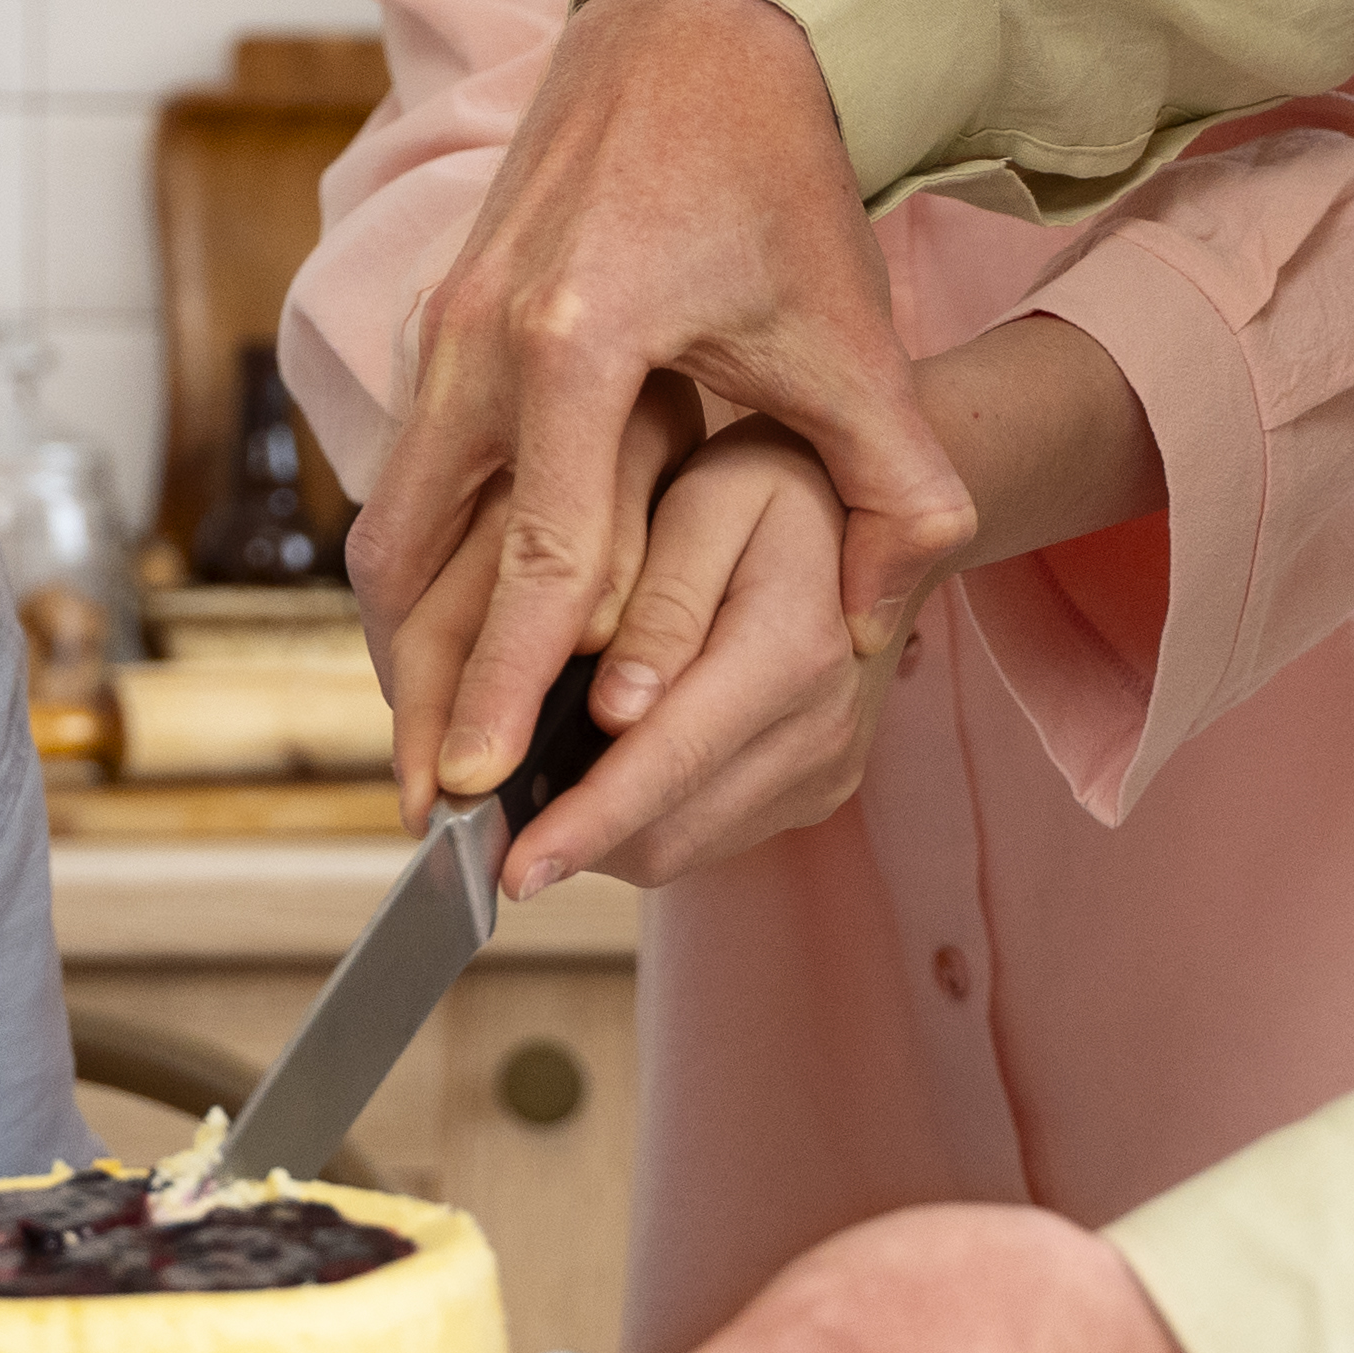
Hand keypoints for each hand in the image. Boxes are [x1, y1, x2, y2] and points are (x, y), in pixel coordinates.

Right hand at [351, 0, 972, 835]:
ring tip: (431, 746)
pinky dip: (421, 566)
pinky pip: (407, 473)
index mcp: (576, 341)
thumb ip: (895, 487)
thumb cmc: (774, 177)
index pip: (533, 557)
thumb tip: (882, 627)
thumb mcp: (850, 334)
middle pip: (410, 560)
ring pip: (388, 522)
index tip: (480, 786)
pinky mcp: (438, 321)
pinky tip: (453, 639)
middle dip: (415, 697)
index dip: (510, 685)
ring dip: (404, 639)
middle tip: (425, 813)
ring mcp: (443, 324)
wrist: (695, 30)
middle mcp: (481, 335)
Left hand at [388, 412, 898, 891]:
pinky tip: (603, 765)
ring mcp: (825, 768)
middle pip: (671, 828)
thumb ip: (663, 602)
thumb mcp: (712, 497)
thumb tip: (614, 713)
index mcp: (793, 649)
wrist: (869, 510)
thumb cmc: (769, 484)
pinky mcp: (816, 789)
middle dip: (573, 839)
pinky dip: (642, 818)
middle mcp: (821, 727)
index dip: (583, 821)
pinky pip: (709, 834)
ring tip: (536, 785)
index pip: (670, 757)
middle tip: (484, 820)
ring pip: (683, 846)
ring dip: (601, 835)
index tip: (508, 868)